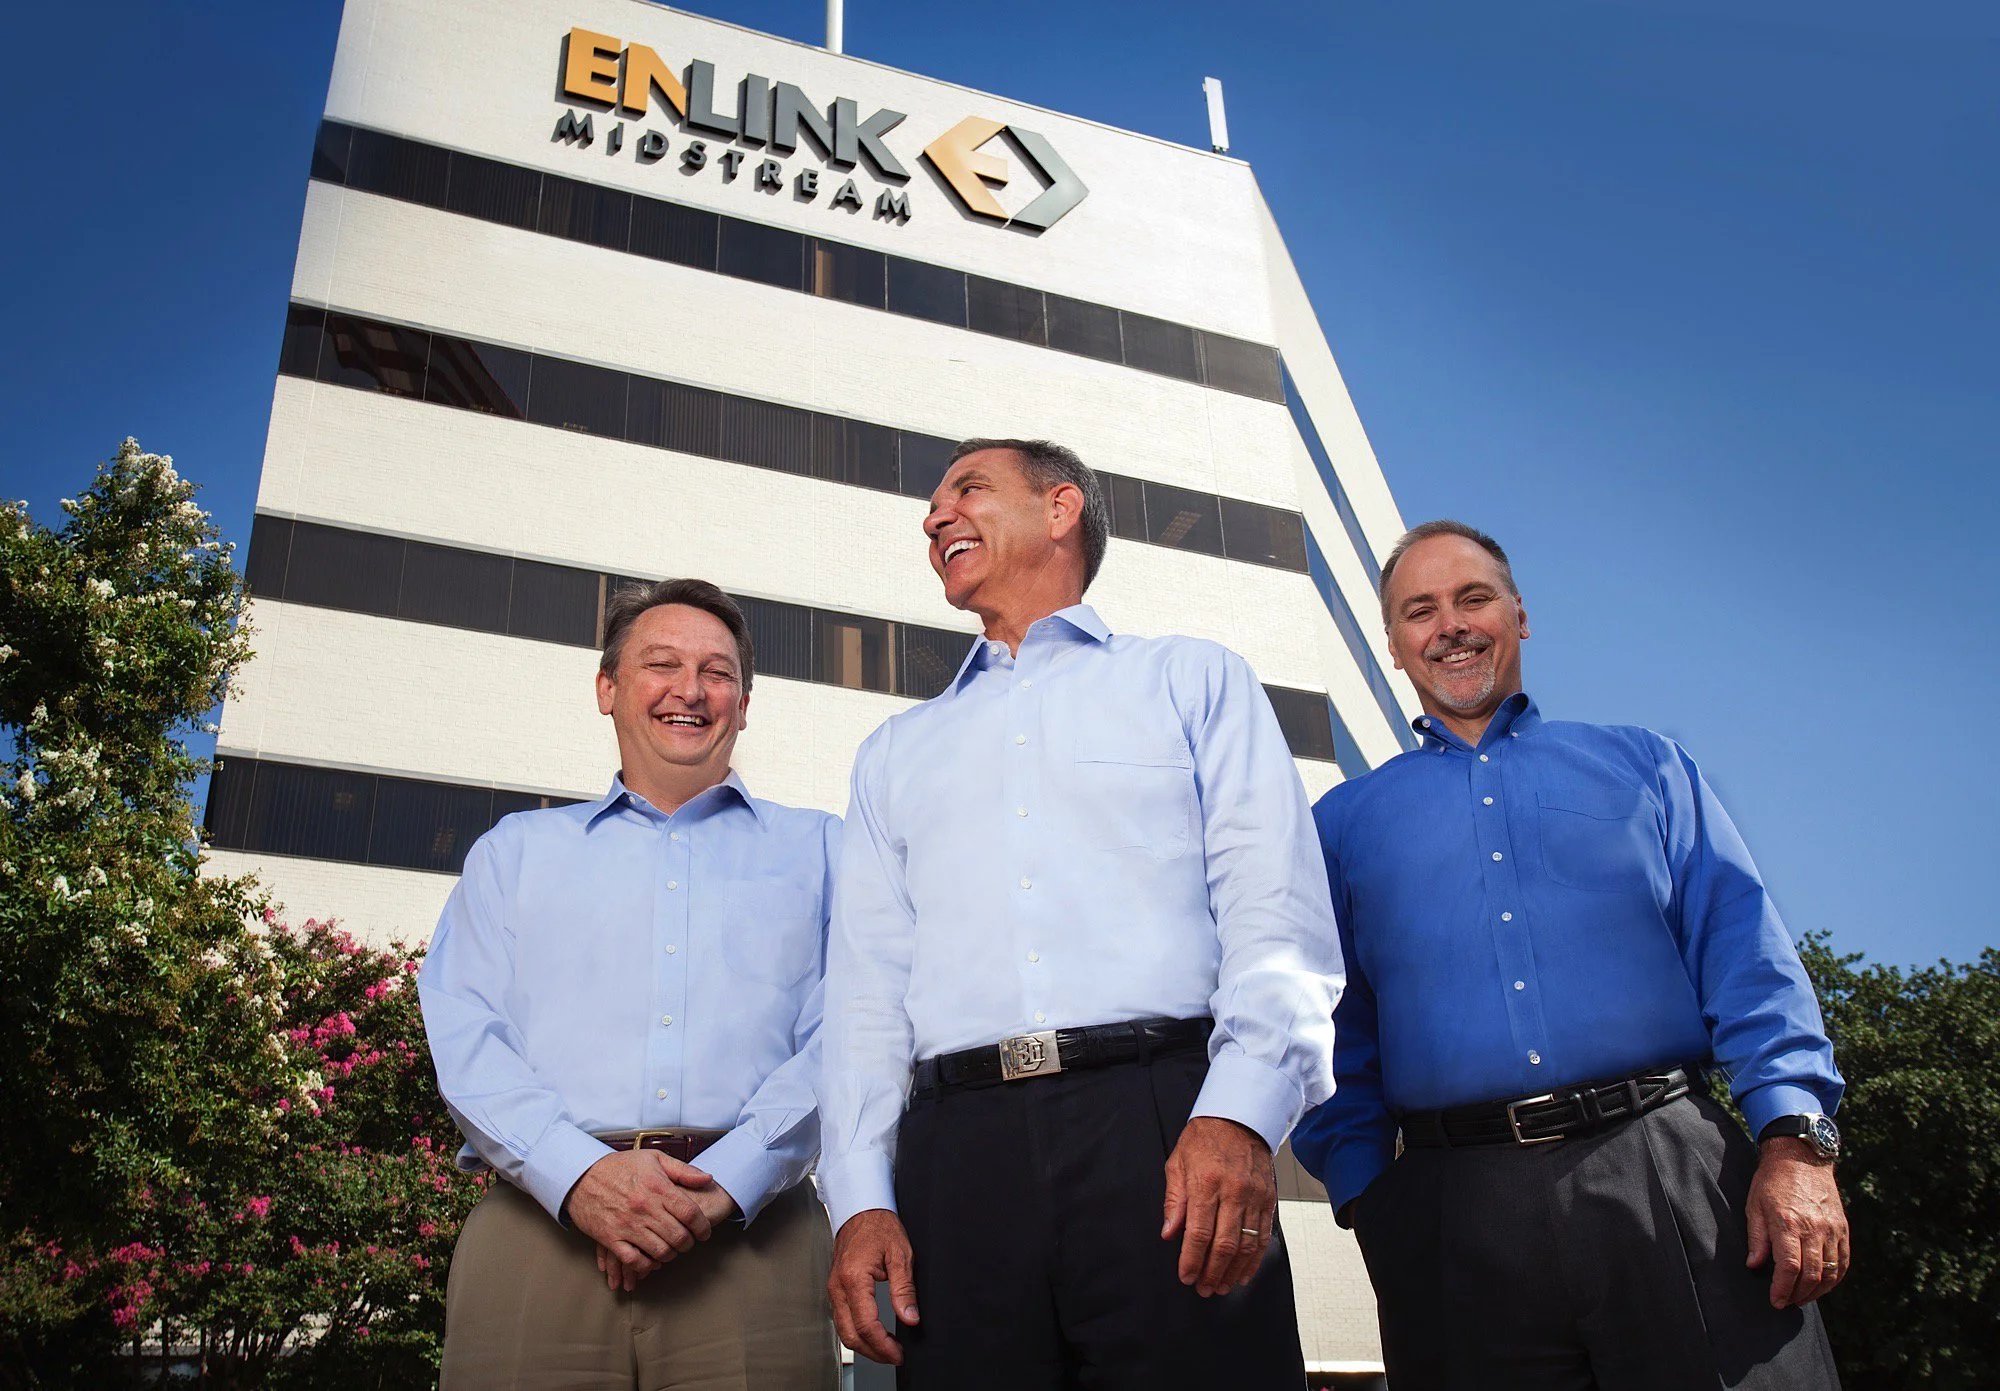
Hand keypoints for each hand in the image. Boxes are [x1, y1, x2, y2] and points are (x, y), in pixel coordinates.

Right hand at [563, 1150, 716, 1288]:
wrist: (581, 1176)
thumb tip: (708, 1179)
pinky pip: (635, 1260)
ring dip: (671, 1255)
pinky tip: (652, 1260)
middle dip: (689, 1243)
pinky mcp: (611, 1238)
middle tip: (689, 1242)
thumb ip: (683, 1170)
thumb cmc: (620, 1166)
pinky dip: (647, 1265)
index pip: (690, 1213)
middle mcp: (645, 1208)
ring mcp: (627, 1225)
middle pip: (678, 1236)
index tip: (705, 1233)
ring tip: (672, 1250)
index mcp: (658, 1188)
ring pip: (660, 1251)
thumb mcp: (654, 1159)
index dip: (702, 1227)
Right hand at [828, 1208, 917, 1364]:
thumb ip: (904, 1289)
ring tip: (886, 1349)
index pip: (867, 1325)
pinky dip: (856, 1333)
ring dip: (864, 1346)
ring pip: (843, 1331)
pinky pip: (841, 1319)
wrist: (861, 1210)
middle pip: (851, 1335)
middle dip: (873, 1352)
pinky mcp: (835, 1289)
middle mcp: (838, 1287)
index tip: (899, 1353)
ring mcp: (833, 1289)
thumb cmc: (879, 1227)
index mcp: (854, 1279)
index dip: (884, 1345)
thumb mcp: (900, 1255)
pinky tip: (873, 1334)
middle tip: (894, 1356)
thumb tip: (910, 1317)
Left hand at [1161, 1116, 1275, 1296]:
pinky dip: (1254, 1259)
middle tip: (1203, 1289)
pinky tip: (1243, 1273)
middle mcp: (1233, 1192)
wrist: (1240, 1117)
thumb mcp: (1177, 1163)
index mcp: (1206, 1183)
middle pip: (1224, 1244)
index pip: (1198, 1232)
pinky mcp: (1268, 1199)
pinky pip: (1263, 1236)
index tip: (1186, 1277)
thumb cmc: (1204, 1139)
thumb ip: (1174, 1201)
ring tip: (1221, 1286)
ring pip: (1246, 1245)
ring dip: (1233, 1271)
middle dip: (1212, 1272)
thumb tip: (1168, 1234)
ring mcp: (1254, 1197)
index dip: (1191, 1260)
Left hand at [1745, 1137, 1849, 1307]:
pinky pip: (1843, 1261)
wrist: (1801, 1158)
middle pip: (1811, 1274)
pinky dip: (1835, 1278)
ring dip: (1816, 1291)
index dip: (1783, 1288)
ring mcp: (1832, 1229)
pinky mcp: (1843, 1229)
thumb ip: (1756, 1238)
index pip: (1790, 1267)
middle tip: (1787, 1302)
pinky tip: (1822, 1285)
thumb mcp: (1754, 1206)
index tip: (1776, 1300)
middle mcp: (1814, 1228)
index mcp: (1788, 1223)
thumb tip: (1754, 1266)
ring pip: (1830, 1271)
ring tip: (1802, 1298)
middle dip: (1798, 1294)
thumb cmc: (1772, 1182)